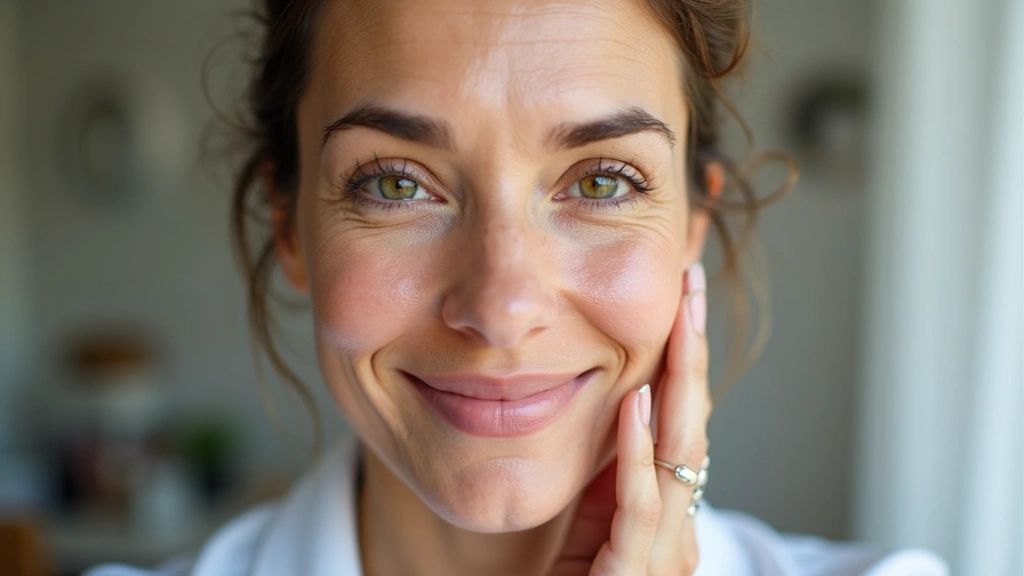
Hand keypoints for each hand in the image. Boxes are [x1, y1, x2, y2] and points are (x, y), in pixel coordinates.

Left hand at [550, 262, 710, 575]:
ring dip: (678, 383)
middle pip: (694, 425)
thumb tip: (623, 407)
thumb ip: (612, 476)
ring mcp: (664, 555)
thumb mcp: (592, 525)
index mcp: (669, 514)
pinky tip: (637, 402)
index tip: (681, 300)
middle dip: (692, 352)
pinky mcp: (635, 575)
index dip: (685, 359)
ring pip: (681, 455)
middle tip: (689, 285)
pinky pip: (640, 504)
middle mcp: (679, 530)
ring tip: (677, 321)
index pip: (684, 421)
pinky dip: (639, 451)